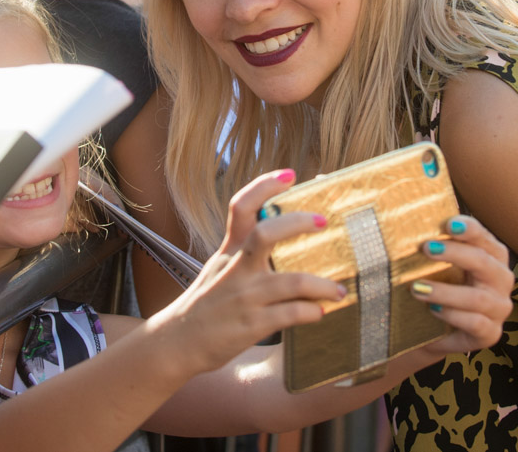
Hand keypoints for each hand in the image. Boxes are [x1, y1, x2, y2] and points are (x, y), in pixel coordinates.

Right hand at [150, 170, 342, 375]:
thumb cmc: (205, 303)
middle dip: (298, 223)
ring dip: (323, 286)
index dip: (265, 186)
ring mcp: (245, 297)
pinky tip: (320, 312)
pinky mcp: (253, 325)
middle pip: (266, 234)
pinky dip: (312, 312)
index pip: (241, 206)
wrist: (178, 342)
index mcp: (228, 251)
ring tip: (340, 291)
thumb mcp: (218, 267)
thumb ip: (243, 250)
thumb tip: (281, 233)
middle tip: (324, 221)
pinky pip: (292, 314)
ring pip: (293, 281)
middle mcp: (236, 269)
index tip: (289, 175)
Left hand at [411, 216, 512, 355]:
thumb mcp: (437, 264)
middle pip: (484, 263)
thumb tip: (402, 220)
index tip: (449, 223)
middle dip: (455, 254)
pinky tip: (433, 310)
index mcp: (492, 257)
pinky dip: (452, 315)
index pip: (484, 239)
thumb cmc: (438, 287)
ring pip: (478, 298)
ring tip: (417, 288)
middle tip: (426, 248)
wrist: (432, 330)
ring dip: (445, 292)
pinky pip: (476, 323)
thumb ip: (432, 244)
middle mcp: (500, 280)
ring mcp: (498, 308)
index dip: (470, 229)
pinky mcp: (490, 333)